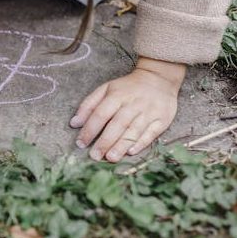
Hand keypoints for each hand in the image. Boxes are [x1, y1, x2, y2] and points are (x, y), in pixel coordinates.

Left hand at [71, 57, 186, 161]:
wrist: (158, 79)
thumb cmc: (127, 88)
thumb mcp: (106, 89)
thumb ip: (88, 105)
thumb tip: (74, 123)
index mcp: (117, 95)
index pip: (100, 114)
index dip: (90, 129)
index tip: (81, 143)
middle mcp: (133, 104)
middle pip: (117, 124)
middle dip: (105, 141)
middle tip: (95, 156)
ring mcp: (149, 112)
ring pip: (134, 131)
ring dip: (121, 145)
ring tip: (110, 158)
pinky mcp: (162, 119)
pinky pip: (151, 133)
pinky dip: (141, 143)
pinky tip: (130, 152)